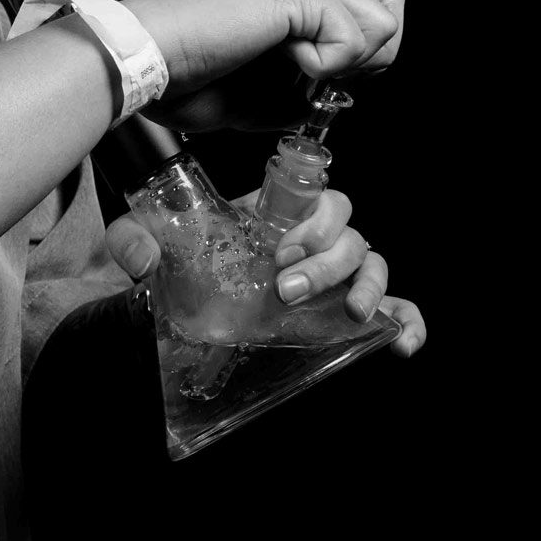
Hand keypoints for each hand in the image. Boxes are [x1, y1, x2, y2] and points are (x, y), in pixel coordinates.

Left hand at [104, 186, 426, 359]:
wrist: (186, 313)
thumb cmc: (180, 273)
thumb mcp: (151, 252)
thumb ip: (135, 242)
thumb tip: (139, 256)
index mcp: (275, 217)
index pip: (316, 198)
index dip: (311, 219)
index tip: (280, 250)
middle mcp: (311, 242)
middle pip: (348, 230)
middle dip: (326, 258)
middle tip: (288, 288)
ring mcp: (332, 278)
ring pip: (372, 261)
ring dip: (365, 284)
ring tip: (348, 314)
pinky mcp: (344, 314)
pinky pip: (395, 306)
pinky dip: (405, 319)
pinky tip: (402, 342)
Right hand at [124, 0, 405, 132]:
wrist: (152, 66)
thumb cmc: (192, 80)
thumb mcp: (269, 93)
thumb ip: (311, 88)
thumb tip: (338, 96)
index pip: (377, 8)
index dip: (364, 55)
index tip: (317, 81)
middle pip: (394, 6)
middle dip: (368, 58)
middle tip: (315, 76)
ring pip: (385, 23)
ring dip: (347, 64)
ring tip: (295, 68)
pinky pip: (352, 40)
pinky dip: (322, 68)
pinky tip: (279, 61)